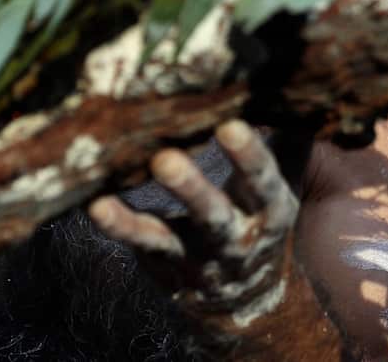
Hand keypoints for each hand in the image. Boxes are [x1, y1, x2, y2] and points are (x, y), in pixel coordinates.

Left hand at [88, 120, 299, 336]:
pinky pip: (140, 244)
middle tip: (165, 161)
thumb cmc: (257, 217)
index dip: (249, 156)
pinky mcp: (165, 262)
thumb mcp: (278, 188)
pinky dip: (118, 226)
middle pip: (213, 215)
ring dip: (140, 218)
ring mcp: (197, 255)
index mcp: (269, 210)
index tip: (230, 125)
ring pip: (169, 235)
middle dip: (191, 189)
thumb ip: (288, 144)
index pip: (262, 183)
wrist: (247, 299)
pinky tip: (95, 206)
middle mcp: (235, 237)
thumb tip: (292, 89)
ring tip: (108, 199)